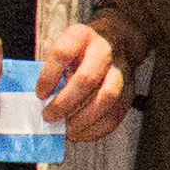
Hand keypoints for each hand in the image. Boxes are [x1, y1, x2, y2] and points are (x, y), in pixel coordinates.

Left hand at [36, 23, 131, 144]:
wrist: (118, 40)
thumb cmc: (82, 49)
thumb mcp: (65, 45)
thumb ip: (53, 69)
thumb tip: (42, 102)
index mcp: (81, 36)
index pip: (62, 54)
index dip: (49, 76)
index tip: (40, 95)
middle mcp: (103, 51)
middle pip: (86, 78)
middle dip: (65, 103)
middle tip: (50, 116)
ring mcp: (120, 70)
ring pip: (107, 97)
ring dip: (84, 119)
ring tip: (68, 129)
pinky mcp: (130, 90)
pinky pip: (116, 114)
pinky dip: (97, 129)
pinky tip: (81, 133)